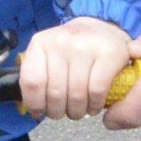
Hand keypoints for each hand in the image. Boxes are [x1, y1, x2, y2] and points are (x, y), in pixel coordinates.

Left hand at [19, 16, 140, 121]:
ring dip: (77, 111)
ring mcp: (85, 46)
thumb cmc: (73, 50)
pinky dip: (95, 105)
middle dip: (58, 112)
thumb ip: (38, 77)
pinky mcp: (109, 53)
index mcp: (40, 43)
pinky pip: (97, 91)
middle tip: (63, 112)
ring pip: (76, 96)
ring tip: (79, 110)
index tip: (40, 112)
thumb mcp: (48, 55)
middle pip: (55, 93)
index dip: (35, 104)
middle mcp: (61, 42)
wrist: (104, 28)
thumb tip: (33, 110)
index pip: (31, 82)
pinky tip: (94, 105)